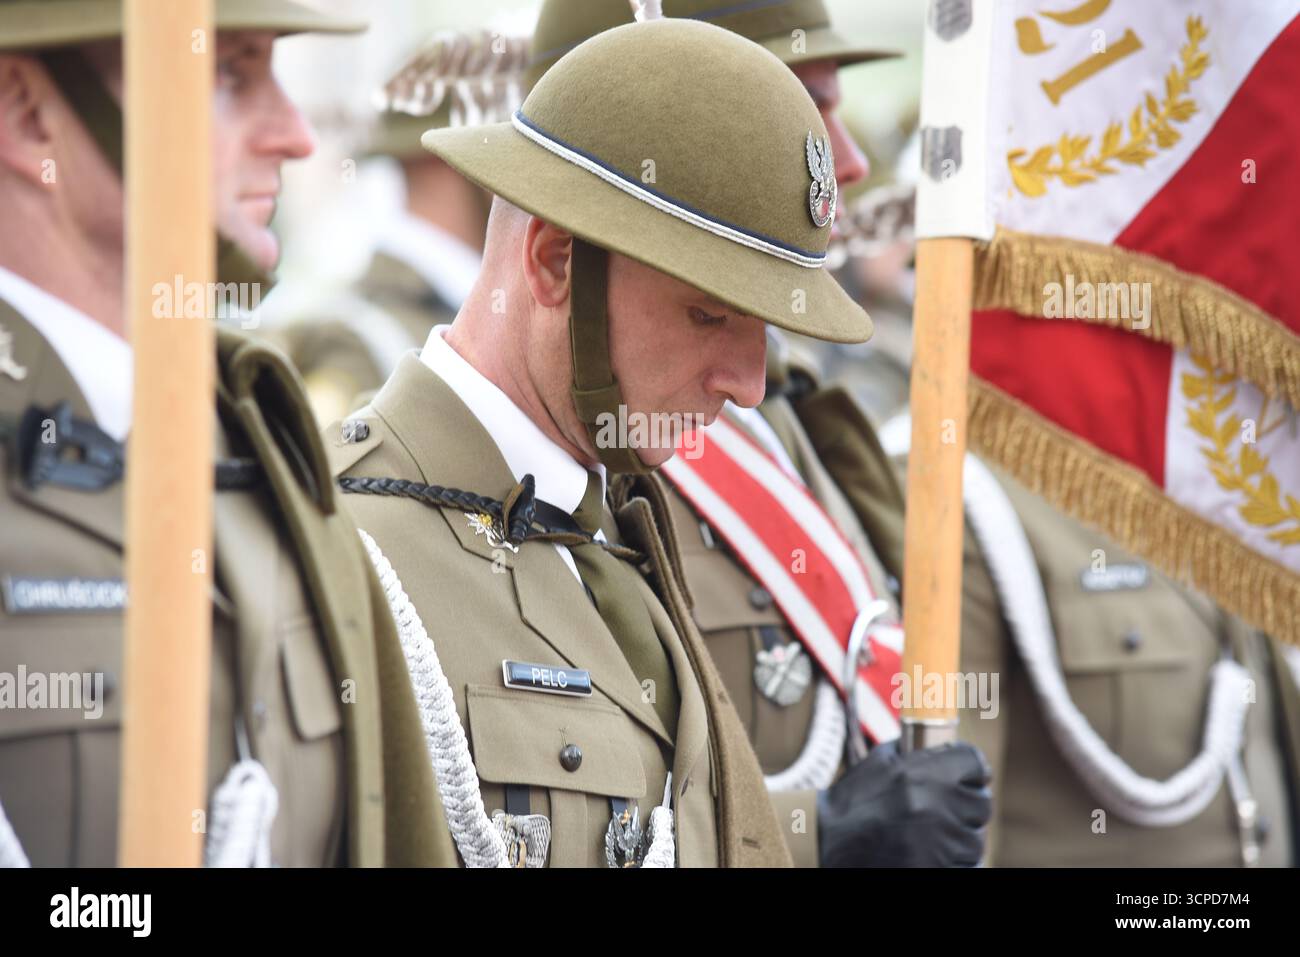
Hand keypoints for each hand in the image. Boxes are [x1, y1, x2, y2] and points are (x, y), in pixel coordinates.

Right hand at [817, 739, 990, 866]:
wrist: (828, 840)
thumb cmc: (853, 800)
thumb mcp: (881, 762)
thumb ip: (915, 752)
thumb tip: (941, 747)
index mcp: (925, 772)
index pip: (975, 762)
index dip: (973, 770)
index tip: (969, 777)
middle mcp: (937, 804)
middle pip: (981, 803)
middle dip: (967, 806)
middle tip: (947, 810)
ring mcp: (940, 841)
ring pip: (974, 840)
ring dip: (959, 837)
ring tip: (931, 835)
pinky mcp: (938, 867)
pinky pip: (965, 865)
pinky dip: (952, 861)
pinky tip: (930, 853)